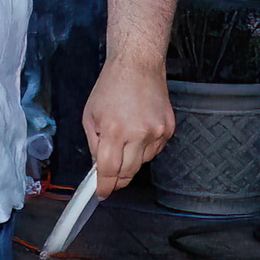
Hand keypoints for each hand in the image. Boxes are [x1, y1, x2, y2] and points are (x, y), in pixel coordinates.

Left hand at [81, 58, 174, 198]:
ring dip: (131, 159)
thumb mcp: (90, 116)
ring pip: (143, 162)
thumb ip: (95, 145)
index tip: (102, 193)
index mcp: (115, 130)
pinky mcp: (169, 129)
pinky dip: (144, 149)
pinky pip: (155, 151)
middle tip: (110, 178)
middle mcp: (138, 133)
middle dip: (117, 179)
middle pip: (129, 172)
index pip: (110, 170)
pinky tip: (138, 132)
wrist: (138, 66)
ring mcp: (157, 132)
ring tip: (124, 138)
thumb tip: (99, 168)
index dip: (105, 186)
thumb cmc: (111, 87)